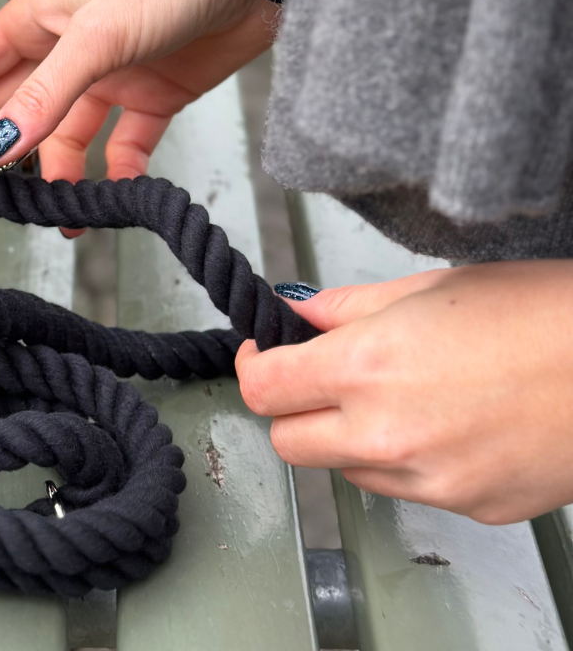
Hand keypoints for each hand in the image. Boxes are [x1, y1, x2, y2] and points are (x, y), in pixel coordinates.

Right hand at [0, 0, 277, 232]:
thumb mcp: (98, 37)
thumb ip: (46, 95)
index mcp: (39, 19)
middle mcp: (68, 48)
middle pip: (12, 110)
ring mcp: (112, 73)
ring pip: (66, 135)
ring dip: (57, 175)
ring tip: (57, 216)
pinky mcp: (156, 93)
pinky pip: (125, 143)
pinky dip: (118, 171)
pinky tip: (118, 192)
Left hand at [236, 261, 572, 523]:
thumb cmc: (543, 314)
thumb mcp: (431, 287)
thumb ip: (351, 308)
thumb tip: (303, 314)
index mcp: (366, 367)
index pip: (263, 388)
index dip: (251, 366)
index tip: (261, 352)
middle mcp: (388, 434)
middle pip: (289, 443)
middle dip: (292, 409)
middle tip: (316, 378)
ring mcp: (431, 481)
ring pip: (347, 470)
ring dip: (348, 437)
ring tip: (399, 395)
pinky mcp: (471, 508)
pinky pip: (409, 490)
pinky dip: (407, 461)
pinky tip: (446, 423)